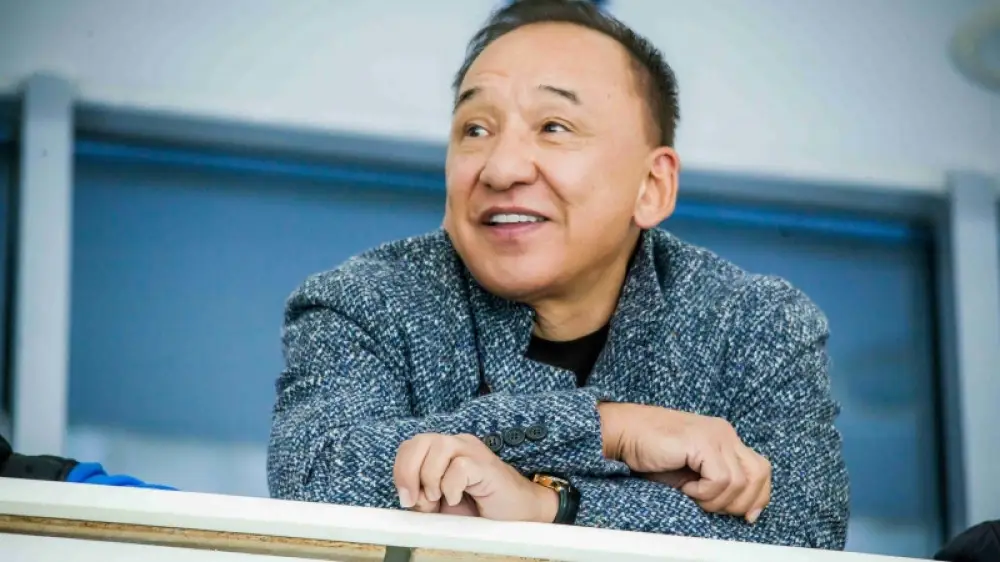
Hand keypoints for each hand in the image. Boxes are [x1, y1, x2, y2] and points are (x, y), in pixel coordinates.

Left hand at [392, 433, 557, 522]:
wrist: (518, 515)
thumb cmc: (480, 508)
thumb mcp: (441, 505)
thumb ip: (423, 498)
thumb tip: (409, 498)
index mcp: (443, 451)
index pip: (411, 446)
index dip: (401, 470)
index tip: (406, 499)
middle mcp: (457, 444)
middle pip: (420, 441)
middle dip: (409, 472)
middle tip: (415, 499)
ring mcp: (473, 451)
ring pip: (439, 446)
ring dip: (430, 477)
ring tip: (440, 497)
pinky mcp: (486, 465)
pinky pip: (460, 466)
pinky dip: (451, 486)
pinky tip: (458, 497)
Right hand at [599, 403, 770, 521]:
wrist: (625, 433)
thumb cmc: (652, 454)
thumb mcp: (693, 473)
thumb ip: (718, 483)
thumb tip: (745, 510)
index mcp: (725, 438)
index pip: (761, 469)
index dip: (758, 496)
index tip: (745, 516)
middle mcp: (725, 433)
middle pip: (760, 473)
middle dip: (742, 502)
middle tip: (711, 505)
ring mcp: (716, 435)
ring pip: (740, 482)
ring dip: (715, 499)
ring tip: (692, 493)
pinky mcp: (703, 442)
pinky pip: (721, 479)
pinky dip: (704, 492)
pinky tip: (686, 487)